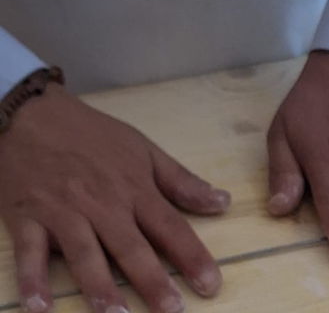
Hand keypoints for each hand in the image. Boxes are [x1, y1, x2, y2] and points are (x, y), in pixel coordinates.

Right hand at [0, 83, 230, 312]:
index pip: (169, 226)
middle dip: (152, 281)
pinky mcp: (27, 218)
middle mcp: (102, 203)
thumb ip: (182, 181)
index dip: (191, 256)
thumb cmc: (94, 134)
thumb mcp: (145, 149)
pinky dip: (32, 280)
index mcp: (134, 188)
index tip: (210, 284)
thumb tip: (223, 203)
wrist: (34, 114)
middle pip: (130, 247)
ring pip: (84, 253)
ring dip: (99, 287)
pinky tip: (40, 309)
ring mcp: (63, 211)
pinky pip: (29, 253)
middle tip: (172, 311)